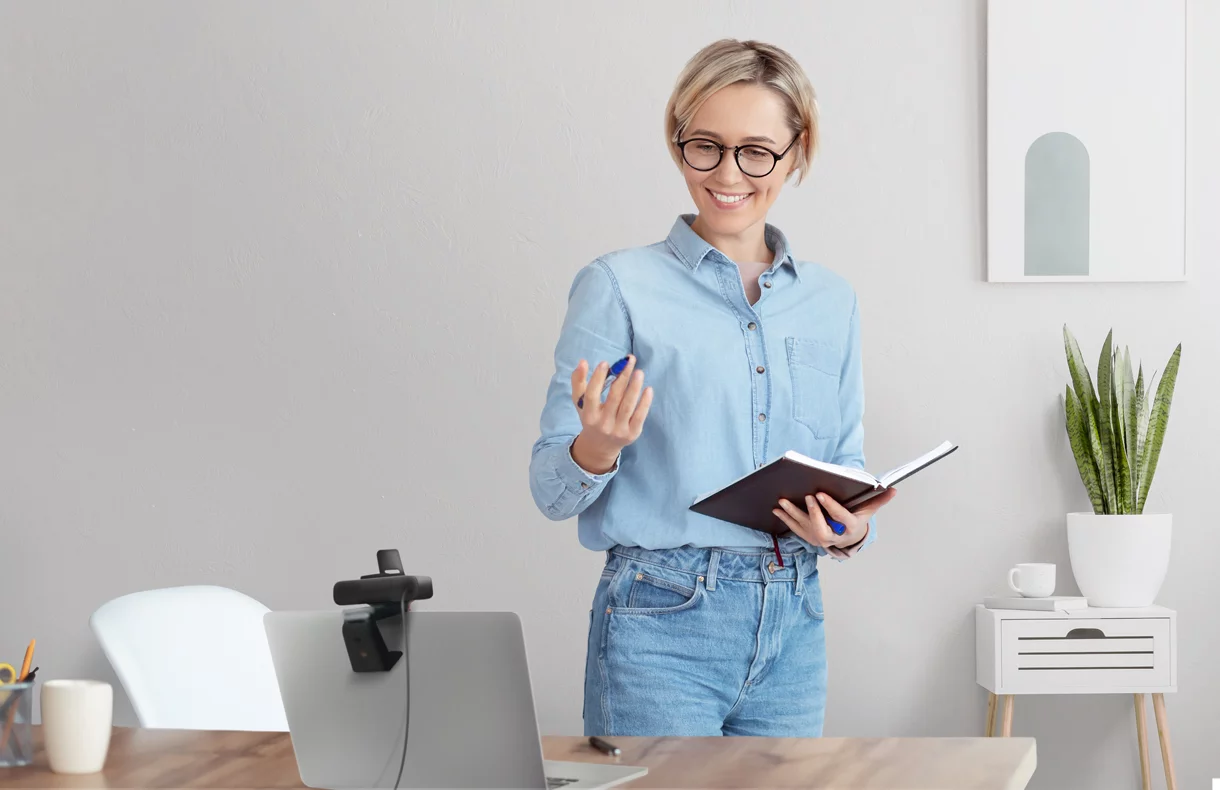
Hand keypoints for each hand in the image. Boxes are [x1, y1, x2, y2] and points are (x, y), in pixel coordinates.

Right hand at [569, 355, 652, 474]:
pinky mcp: (632, 434)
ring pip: (628, 405)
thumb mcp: (580, 403)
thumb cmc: (591, 418)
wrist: (600, 446)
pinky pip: (640, 416)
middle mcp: (603, 424)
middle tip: (629, 360)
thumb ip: (578, 381)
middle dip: (622, 377)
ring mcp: (618, 430)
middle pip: (614, 397)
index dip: (598, 378)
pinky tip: (648, 389)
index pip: (592, 395)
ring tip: (639, 372)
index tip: (605, 362)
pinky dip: (645, 402)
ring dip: (634, 387)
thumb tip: (583, 362)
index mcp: (588, 415)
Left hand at [773, 487, 897, 548]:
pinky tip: (777, 509)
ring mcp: (819, 538)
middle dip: (812, 512)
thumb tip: (893, 489)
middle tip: (807, 496)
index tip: (820, 494)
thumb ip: (878, 500)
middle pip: (821, 528)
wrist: (848, 539)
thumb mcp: (868, 511)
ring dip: (793, 514)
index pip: (840, 518)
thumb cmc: (856, 520)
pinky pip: (795, 528)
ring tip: (783, 500)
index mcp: (849, 528)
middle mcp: (833, 537)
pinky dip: (785, 518)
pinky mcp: (809, 537)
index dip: (830, 507)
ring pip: (805, 527)